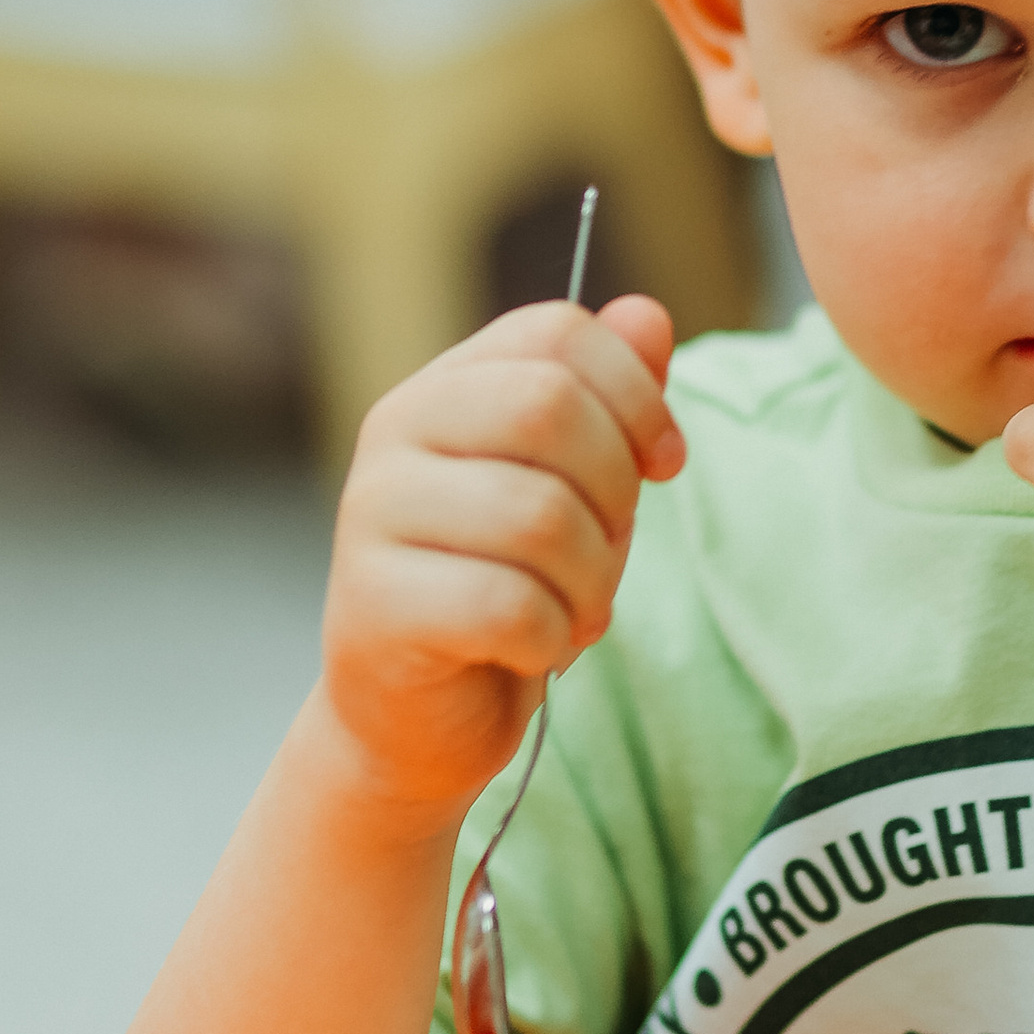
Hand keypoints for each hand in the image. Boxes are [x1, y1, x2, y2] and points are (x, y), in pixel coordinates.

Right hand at [317, 296, 683, 827]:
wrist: (422, 717)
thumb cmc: (507, 587)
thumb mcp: (577, 488)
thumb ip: (609, 401)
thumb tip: (647, 316)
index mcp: (444, 388)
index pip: (556, 333)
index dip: (636, 395)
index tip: (662, 464)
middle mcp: (394, 434)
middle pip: (550, 408)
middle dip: (615, 491)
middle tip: (610, 551)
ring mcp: (372, 516)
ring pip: (539, 515)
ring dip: (591, 580)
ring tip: (575, 610)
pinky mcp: (372, 606)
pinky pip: (508, 604)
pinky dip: (551, 637)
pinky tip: (533, 648)